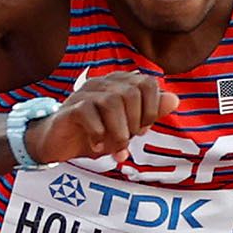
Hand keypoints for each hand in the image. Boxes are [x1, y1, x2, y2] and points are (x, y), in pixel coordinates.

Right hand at [28, 71, 178, 165]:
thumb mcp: (127, 126)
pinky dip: (98, 134)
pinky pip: (89, 113)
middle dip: (134, 122)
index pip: (147, 83)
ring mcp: (84, 93)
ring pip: (111, 102)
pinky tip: (97, 146)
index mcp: (119, 83)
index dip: (151, 109)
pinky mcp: (70, 108)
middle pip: (131, 93)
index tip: (143, 129)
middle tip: (128, 140)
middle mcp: (103, 83)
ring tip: (115, 149)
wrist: (58, 143)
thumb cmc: (94, 133)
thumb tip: (175, 99)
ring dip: (118, 132)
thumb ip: (149, 112)